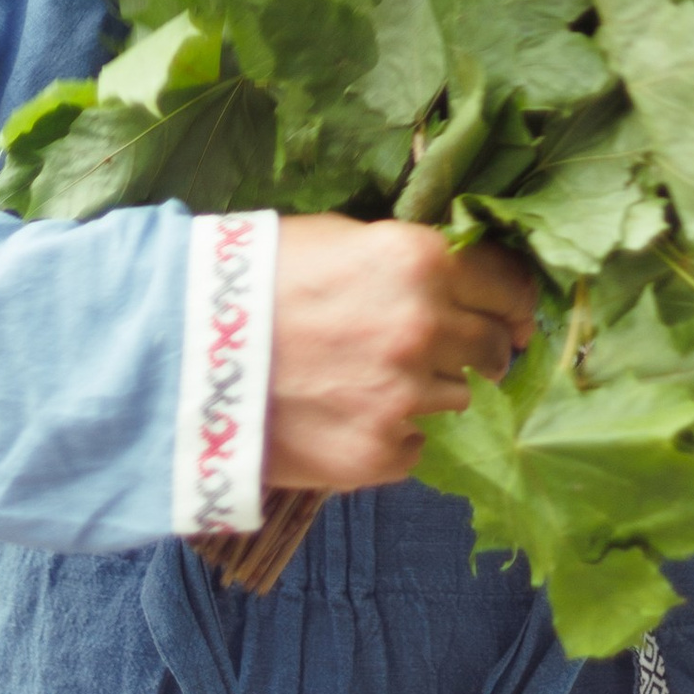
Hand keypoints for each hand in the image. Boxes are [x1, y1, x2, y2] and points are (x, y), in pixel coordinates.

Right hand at [266, 215, 539, 494]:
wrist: (181, 352)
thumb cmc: (254, 280)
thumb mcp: (339, 240)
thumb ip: (408, 262)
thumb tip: (462, 279)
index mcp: (419, 262)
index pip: (508, 285)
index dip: (512, 300)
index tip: (509, 311)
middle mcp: (425, 329)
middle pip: (494, 348)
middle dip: (479, 347)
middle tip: (444, 349)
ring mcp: (405, 398)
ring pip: (460, 399)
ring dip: (430, 390)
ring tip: (373, 379)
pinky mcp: (380, 454)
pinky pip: (416, 445)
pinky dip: (393, 433)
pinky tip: (347, 413)